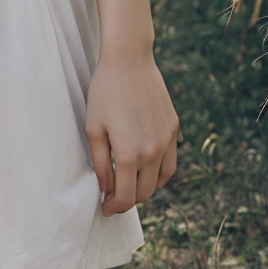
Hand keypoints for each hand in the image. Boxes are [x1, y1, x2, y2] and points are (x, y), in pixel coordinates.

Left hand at [85, 51, 178, 214]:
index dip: (113, 208)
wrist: (129, 60)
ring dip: (144, 188)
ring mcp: (167, 140)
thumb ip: (100, 164)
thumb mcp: (93, 128)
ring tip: (129, 182)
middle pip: (143, 193)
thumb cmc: (105, 91)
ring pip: (160, 182)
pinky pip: (170, 163)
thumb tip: (107, 189)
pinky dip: (159, 174)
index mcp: (130, 154)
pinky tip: (146, 168)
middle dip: (127, 200)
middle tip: (113, 195)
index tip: (105, 208)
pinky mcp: (174, 129)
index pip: (125, 198)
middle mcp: (152, 151)